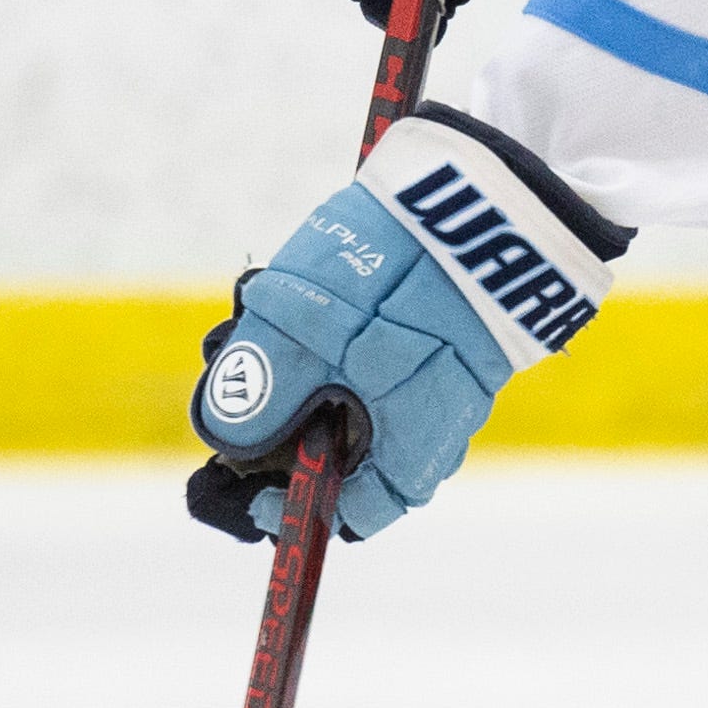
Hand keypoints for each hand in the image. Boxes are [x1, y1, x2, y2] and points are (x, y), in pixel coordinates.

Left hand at [187, 108, 625, 541]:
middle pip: (349, 454)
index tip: (246, 486)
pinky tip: (299, 297)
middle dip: (284, 430)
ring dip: (300, 378)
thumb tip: (229, 437)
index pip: (354, 512)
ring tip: (256, 324)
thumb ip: (260, 390)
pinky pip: (378, 358)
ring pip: (357, 400)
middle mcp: (438, 420)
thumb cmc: (394, 275)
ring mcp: (446, 372)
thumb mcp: (304, 333)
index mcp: (413, 444)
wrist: (479, 194)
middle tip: (236, 383)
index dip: (295, 508)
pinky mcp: (443, 327)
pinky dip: (331, 344)